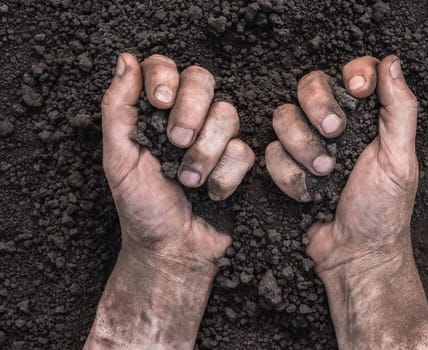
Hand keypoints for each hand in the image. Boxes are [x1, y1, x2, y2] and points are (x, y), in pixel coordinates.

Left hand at [85, 53, 253, 348]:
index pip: (165, 67)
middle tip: (176, 142)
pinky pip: (244, 151)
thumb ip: (118, 109)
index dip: (166, 78)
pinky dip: (224, 176)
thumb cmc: (142, 208)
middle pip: (203, 79)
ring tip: (189, 181)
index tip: (159, 103)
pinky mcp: (240, 161)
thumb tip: (125, 60)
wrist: (175, 249)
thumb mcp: (117, 159)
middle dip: (191, 111)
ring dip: (205, 153)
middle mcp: (188, 117)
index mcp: (153, 112)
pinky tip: (212, 193)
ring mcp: (216, 137)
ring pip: (228, 114)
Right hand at [265, 55, 427, 348]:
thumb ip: (400, 108)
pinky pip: (271, 154)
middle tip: (334, 131)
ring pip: (284, 117)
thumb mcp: (400, 158)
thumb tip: (392, 62)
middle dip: (317, 105)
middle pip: (310, 84)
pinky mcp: (287, 168)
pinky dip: (290, 176)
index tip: (357, 89)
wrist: (354, 255)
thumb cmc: (383, 211)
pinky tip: (310, 194)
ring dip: (303, 146)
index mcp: (370, 118)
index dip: (352, 73)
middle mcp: (338, 126)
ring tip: (325, 174)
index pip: (355, 72)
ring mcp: (309, 145)